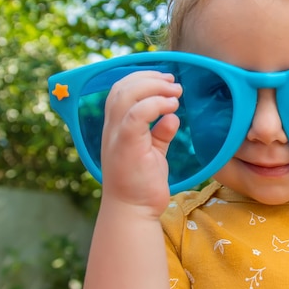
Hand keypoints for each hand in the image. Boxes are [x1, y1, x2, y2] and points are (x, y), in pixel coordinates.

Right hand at [100, 71, 182, 215]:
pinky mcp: (127, 146)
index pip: (119, 89)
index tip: (165, 79)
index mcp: (116, 127)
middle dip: (149, 78)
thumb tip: (172, 117)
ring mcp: (116, 136)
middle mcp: (112, 128)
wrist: (134, 211)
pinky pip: (137, 115)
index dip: (141, 77)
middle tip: (174, 82)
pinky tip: (172, 108)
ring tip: (176, 92)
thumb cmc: (142, 183)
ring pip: (127, 95)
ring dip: (154, 88)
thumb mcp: (154, 153)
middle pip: (121, 87)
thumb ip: (160, 134)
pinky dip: (155, 105)